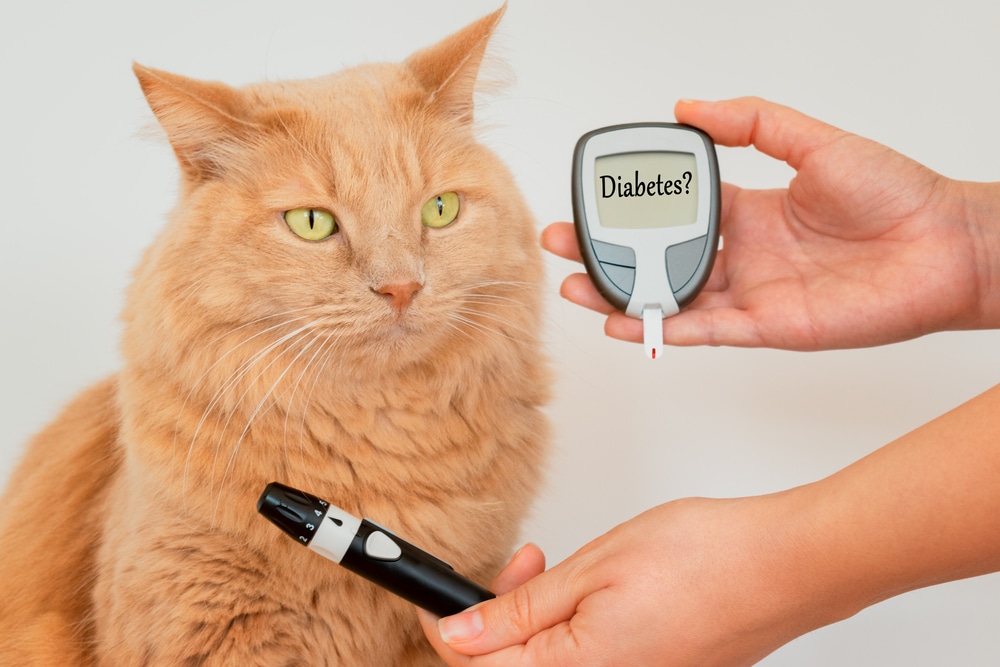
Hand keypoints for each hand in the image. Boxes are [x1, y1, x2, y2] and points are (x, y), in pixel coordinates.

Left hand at [418, 495, 834, 666]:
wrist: (786, 565)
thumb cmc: (707, 561)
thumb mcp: (594, 569)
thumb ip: (519, 612)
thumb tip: (459, 634)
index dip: (447, 628)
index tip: (439, 594)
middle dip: (498, 617)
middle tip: (523, 564)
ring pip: (549, 664)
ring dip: (537, 621)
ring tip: (562, 570)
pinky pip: (587, 663)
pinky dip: (574, 630)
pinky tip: (594, 594)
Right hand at [545, 97, 995, 349]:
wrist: (945, 245)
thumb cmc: (896, 193)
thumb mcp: (815, 141)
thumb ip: (752, 123)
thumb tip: (689, 105)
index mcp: (751, 209)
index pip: (676, 211)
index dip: (633, 210)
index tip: (595, 201)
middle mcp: (745, 253)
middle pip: (659, 259)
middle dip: (607, 255)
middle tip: (562, 245)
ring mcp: (752, 292)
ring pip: (671, 298)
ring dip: (620, 295)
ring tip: (574, 286)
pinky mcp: (767, 326)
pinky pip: (702, 329)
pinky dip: (661, 328)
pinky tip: (622, 321)